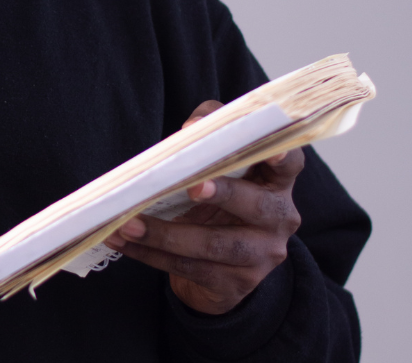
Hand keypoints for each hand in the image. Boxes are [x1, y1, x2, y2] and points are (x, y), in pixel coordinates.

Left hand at [106, 101, 304, 314]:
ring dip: (165, 234)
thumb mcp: (218, 164)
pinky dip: (150, 254)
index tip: (274, 150)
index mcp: (275, 181)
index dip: (283, 156)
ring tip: (127, 223)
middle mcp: (278, 218)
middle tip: (192, 186)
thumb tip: (191, 128)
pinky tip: (122, 241)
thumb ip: (209, 134)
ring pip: (214, 245)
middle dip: (222, 194)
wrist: (221, 263)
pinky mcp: (236, 283)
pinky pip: (189, 268)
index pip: (289, 163)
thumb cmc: (216, 195)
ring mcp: (261, 255)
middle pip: (254, 205)